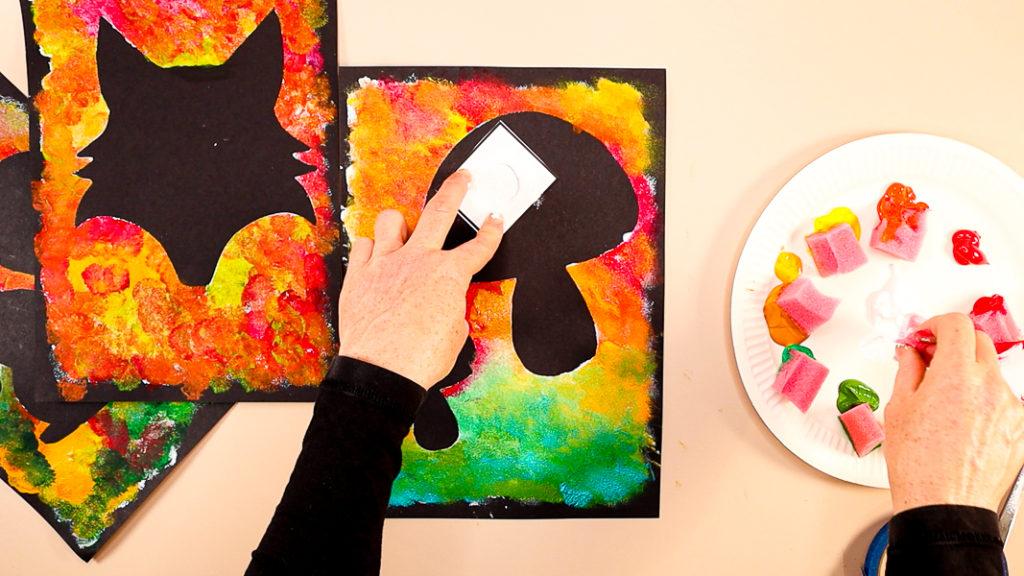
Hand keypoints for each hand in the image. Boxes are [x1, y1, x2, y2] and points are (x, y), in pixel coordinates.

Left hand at [337, 170, 502, 388]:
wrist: (381, 372)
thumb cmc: (419, 359)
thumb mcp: (454, 334)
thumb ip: (452, 309)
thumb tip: (446, 307)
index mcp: (449, 276)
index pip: (480, 246)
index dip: (492, 230)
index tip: (495, 219)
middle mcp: (418, 261)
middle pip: (441, 211)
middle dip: (455, 190)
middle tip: (462, 179)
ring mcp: (386, 264)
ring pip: (391, 220)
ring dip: (400, 222)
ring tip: (404, 229)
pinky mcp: (359, 275)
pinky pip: (364, 245)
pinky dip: (372, 248)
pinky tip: (376, 258)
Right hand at [886, 313, 1023, 513]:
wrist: (944, 506)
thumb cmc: (919, 465)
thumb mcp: (899, 408)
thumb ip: (909, 370)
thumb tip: (912, 353)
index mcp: (956, 375)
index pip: (956, 325)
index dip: (936, 324)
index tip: (925, 333)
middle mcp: (989, 386)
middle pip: (978, 342)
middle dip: (954, 342)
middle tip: (931, 356)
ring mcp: (1009, 407)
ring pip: (991, 372)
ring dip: (969, 373)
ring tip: (944, 397)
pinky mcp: (1018, 427)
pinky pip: (1001, 400)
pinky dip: (982, 399)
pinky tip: (960, 419)